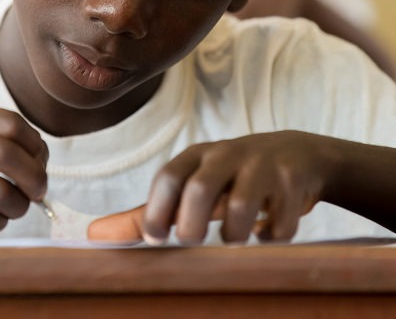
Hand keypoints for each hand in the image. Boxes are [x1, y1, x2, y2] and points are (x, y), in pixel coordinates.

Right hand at [0, 103, 47, 239]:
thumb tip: (41, 160)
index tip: (40, 160)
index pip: (11, 123)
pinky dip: (0, 221)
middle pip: (9, 155)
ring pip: (0, 192)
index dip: (35, 144)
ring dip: (19, 204)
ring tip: (17, 206)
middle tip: (39, 189)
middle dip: (35, 176)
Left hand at [105, 132, 324, 244]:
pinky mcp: (294, 183)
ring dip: (233, 234)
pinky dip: (272, 237)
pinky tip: (269, 233)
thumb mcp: (194, 185)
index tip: (155, 240)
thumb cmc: (233, 177)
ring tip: (235, 240)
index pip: (169, 176)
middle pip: (201, 188)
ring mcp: (264, 167)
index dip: (157, 210)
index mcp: (200, 155)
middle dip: (191, 224)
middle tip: (192, 241)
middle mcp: (230, 155)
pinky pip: (279, 222)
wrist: (301, 157)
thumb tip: (94, 235)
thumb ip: (148, 212)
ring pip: (241, 206)